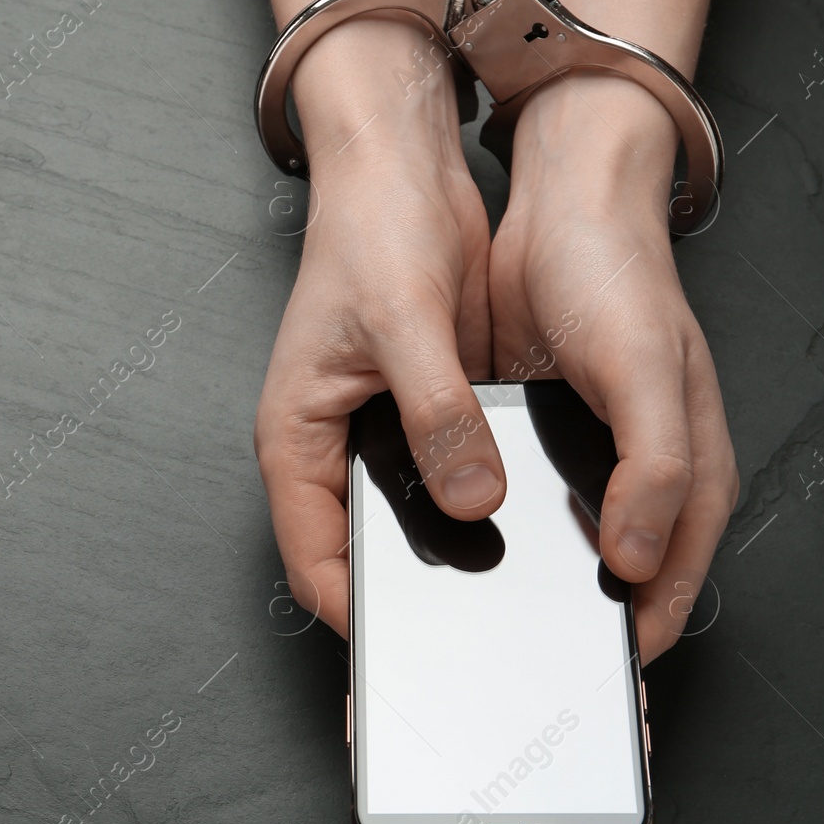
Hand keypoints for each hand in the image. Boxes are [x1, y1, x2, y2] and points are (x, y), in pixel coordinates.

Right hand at [254, 18, 506, 638]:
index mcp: (296, 437)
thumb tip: (476, 498)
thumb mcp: (404, 324)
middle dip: (409, 598)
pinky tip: (528, 523)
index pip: (314, 560)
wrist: (401, 172)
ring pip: (411, 525)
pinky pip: (451, 485)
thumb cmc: (368, 233)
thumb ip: (438, 415)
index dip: (358, 613)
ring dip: (451, 552)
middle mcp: (332, 448)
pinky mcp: (426, 418)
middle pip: (361, 553)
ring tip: (508, 590)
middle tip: (473, 635)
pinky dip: (483, 508)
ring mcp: (380, 436)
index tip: (417, 651)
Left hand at [490, 72, 738, 663]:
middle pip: (605, 583)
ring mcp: (579, 461)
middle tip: (505, 675)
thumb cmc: (622, 279)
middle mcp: (633, 478)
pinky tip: (445, 552)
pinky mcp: (526, 440)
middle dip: (564, 630)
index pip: (661, 590)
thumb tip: (638, 557)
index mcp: (682, 474)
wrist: (563, 206)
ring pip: (550, 552)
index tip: (579, 692)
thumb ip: (654, 467)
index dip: (628, 644)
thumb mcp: (647, 372)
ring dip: (517, 586)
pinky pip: (508, 510)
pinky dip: (483, 539)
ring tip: (464, 626)